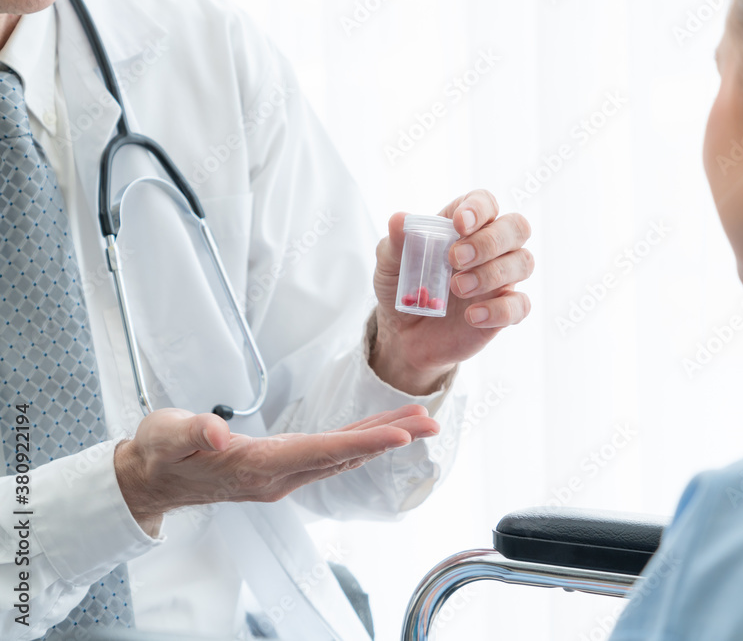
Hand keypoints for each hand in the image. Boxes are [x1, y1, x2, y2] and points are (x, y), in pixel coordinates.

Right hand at [114, 405, 437, 535]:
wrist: (152, 481)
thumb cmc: (159, 455)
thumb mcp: (164, 437)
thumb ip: (190, 433)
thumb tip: (216, 433)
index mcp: (256, 467)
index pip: (320, 452)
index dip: (361, 441)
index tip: (400, 434)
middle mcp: (278, 475)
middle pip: (344, 454)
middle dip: (388, 437)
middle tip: (430, 422)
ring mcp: (283, 473)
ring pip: (343, 453)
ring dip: (381, 437)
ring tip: (418, 420)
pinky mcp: (283, 465)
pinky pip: (332, 452)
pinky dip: (360, 438)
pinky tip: (379, 427)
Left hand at [371, 189, 533, 393]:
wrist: (404, 335)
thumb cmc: (402, 288)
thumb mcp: (390, 265)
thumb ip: (396, 242)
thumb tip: (399, 219)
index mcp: (465, 226)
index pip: (486, 202)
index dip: (479, 208)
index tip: (459, 224)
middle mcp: (491, 247)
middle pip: (517, 227)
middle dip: (490, 241)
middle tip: (455, 259)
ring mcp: (501, 278)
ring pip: (524, 262)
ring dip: (492, 273)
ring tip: (456, 288)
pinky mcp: (504, 310)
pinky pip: (521, 305)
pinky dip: (499, 310)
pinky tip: (472, 317)